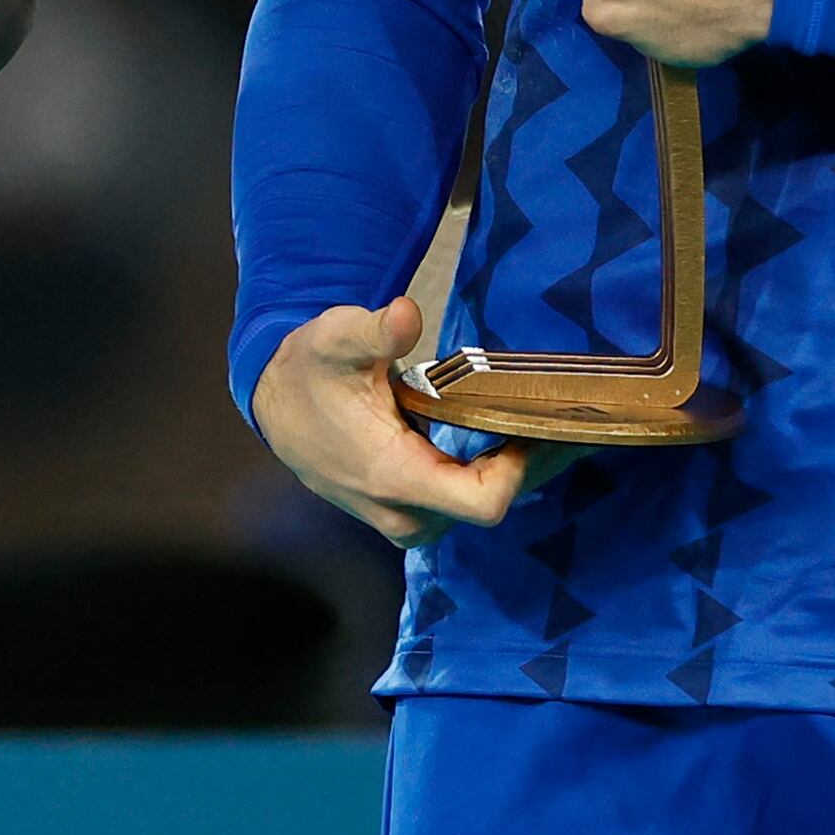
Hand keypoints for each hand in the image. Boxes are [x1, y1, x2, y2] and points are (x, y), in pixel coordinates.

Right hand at [251, 299, 560, 546]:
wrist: (275, 405)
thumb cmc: (311, 369)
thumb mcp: (337, 337)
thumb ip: (375, 330)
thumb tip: (406, 314)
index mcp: (393, 474)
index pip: (483, 502)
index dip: (519, 468)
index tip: (531, 423)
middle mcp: (401, 511)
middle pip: (490, 506)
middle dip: (527, 464)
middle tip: (559, 416)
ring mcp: (401, 520)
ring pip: (476, 510)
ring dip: (509, 471)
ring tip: (534, 423)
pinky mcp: (402, 516)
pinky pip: (458, 507)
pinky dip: (486, 477)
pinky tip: (502, 440)